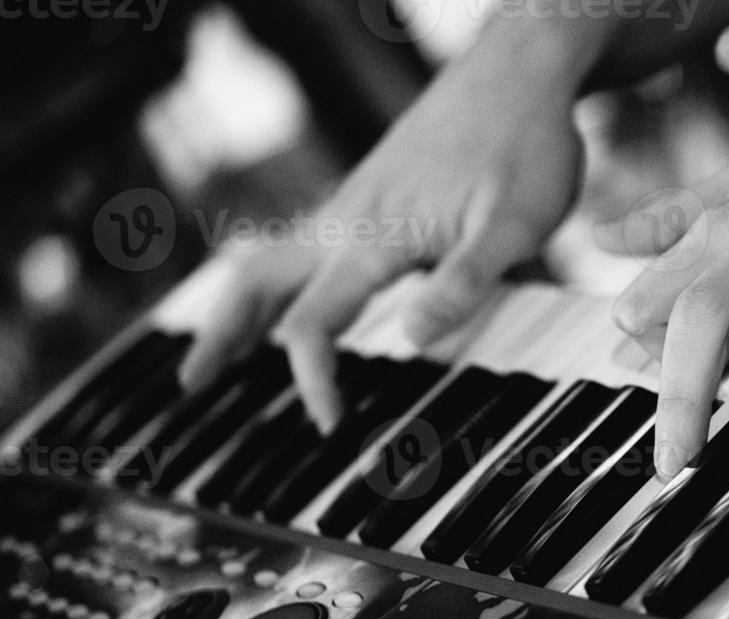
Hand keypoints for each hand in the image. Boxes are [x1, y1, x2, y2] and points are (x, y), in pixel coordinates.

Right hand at [178, 27, 594, 431]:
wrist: (522, 72)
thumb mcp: (514, 226)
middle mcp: (349, 218)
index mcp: (374, 236)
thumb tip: (412, 340)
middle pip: (261, 283)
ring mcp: (355, 203)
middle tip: (191, 382)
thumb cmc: (524, 144)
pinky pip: (305, 242)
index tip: (326, 424)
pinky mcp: (372, 193)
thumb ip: (462, 284)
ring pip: (276, 258)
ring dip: (242, 305)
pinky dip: (279, 278)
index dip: (313, 380)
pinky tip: (292, 295)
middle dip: (223, 335)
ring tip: (222, 350)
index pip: (314, 323)